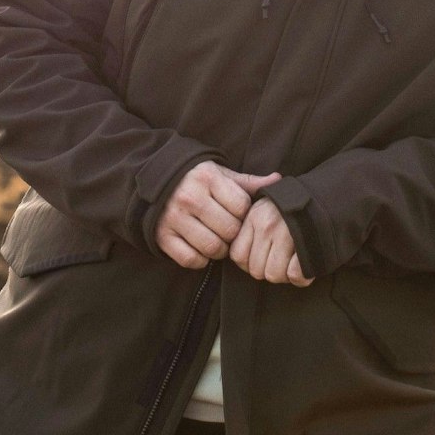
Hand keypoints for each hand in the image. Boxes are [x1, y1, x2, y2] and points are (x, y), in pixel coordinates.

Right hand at [154, 161, 280, 269]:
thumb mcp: (220, 175)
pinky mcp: (162, 237)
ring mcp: (174, 218)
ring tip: (217, 240)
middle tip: (228, 230)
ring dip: (220, 249)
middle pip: (230, 230)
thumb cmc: (197, 180)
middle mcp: (190, 197)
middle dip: (234, 234)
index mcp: (207, 178)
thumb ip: (248, 182)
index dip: (244, 213)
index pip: (241, 206)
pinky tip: (201, 249)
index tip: (236, 212)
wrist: (155, 183)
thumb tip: (278, 180)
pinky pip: (191, 259)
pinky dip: (200, 260)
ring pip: (213, 247)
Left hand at [229, 198, 310, 286]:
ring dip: (285, 274)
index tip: (263, 259)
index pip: (238, 255)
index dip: (250, 264)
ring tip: (294, 262)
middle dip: (269, 270)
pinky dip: (301, 276)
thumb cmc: (295, 205)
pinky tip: (306, 265)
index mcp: (254, 217)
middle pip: (256, 270)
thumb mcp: (268, 206)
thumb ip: (252, 229)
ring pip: (274, 275)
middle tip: (282, 261)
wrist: (328, 194)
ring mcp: (287, 234)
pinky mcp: (307, 244)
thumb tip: (243, 259)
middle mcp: (267, 226)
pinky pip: (295, 275)